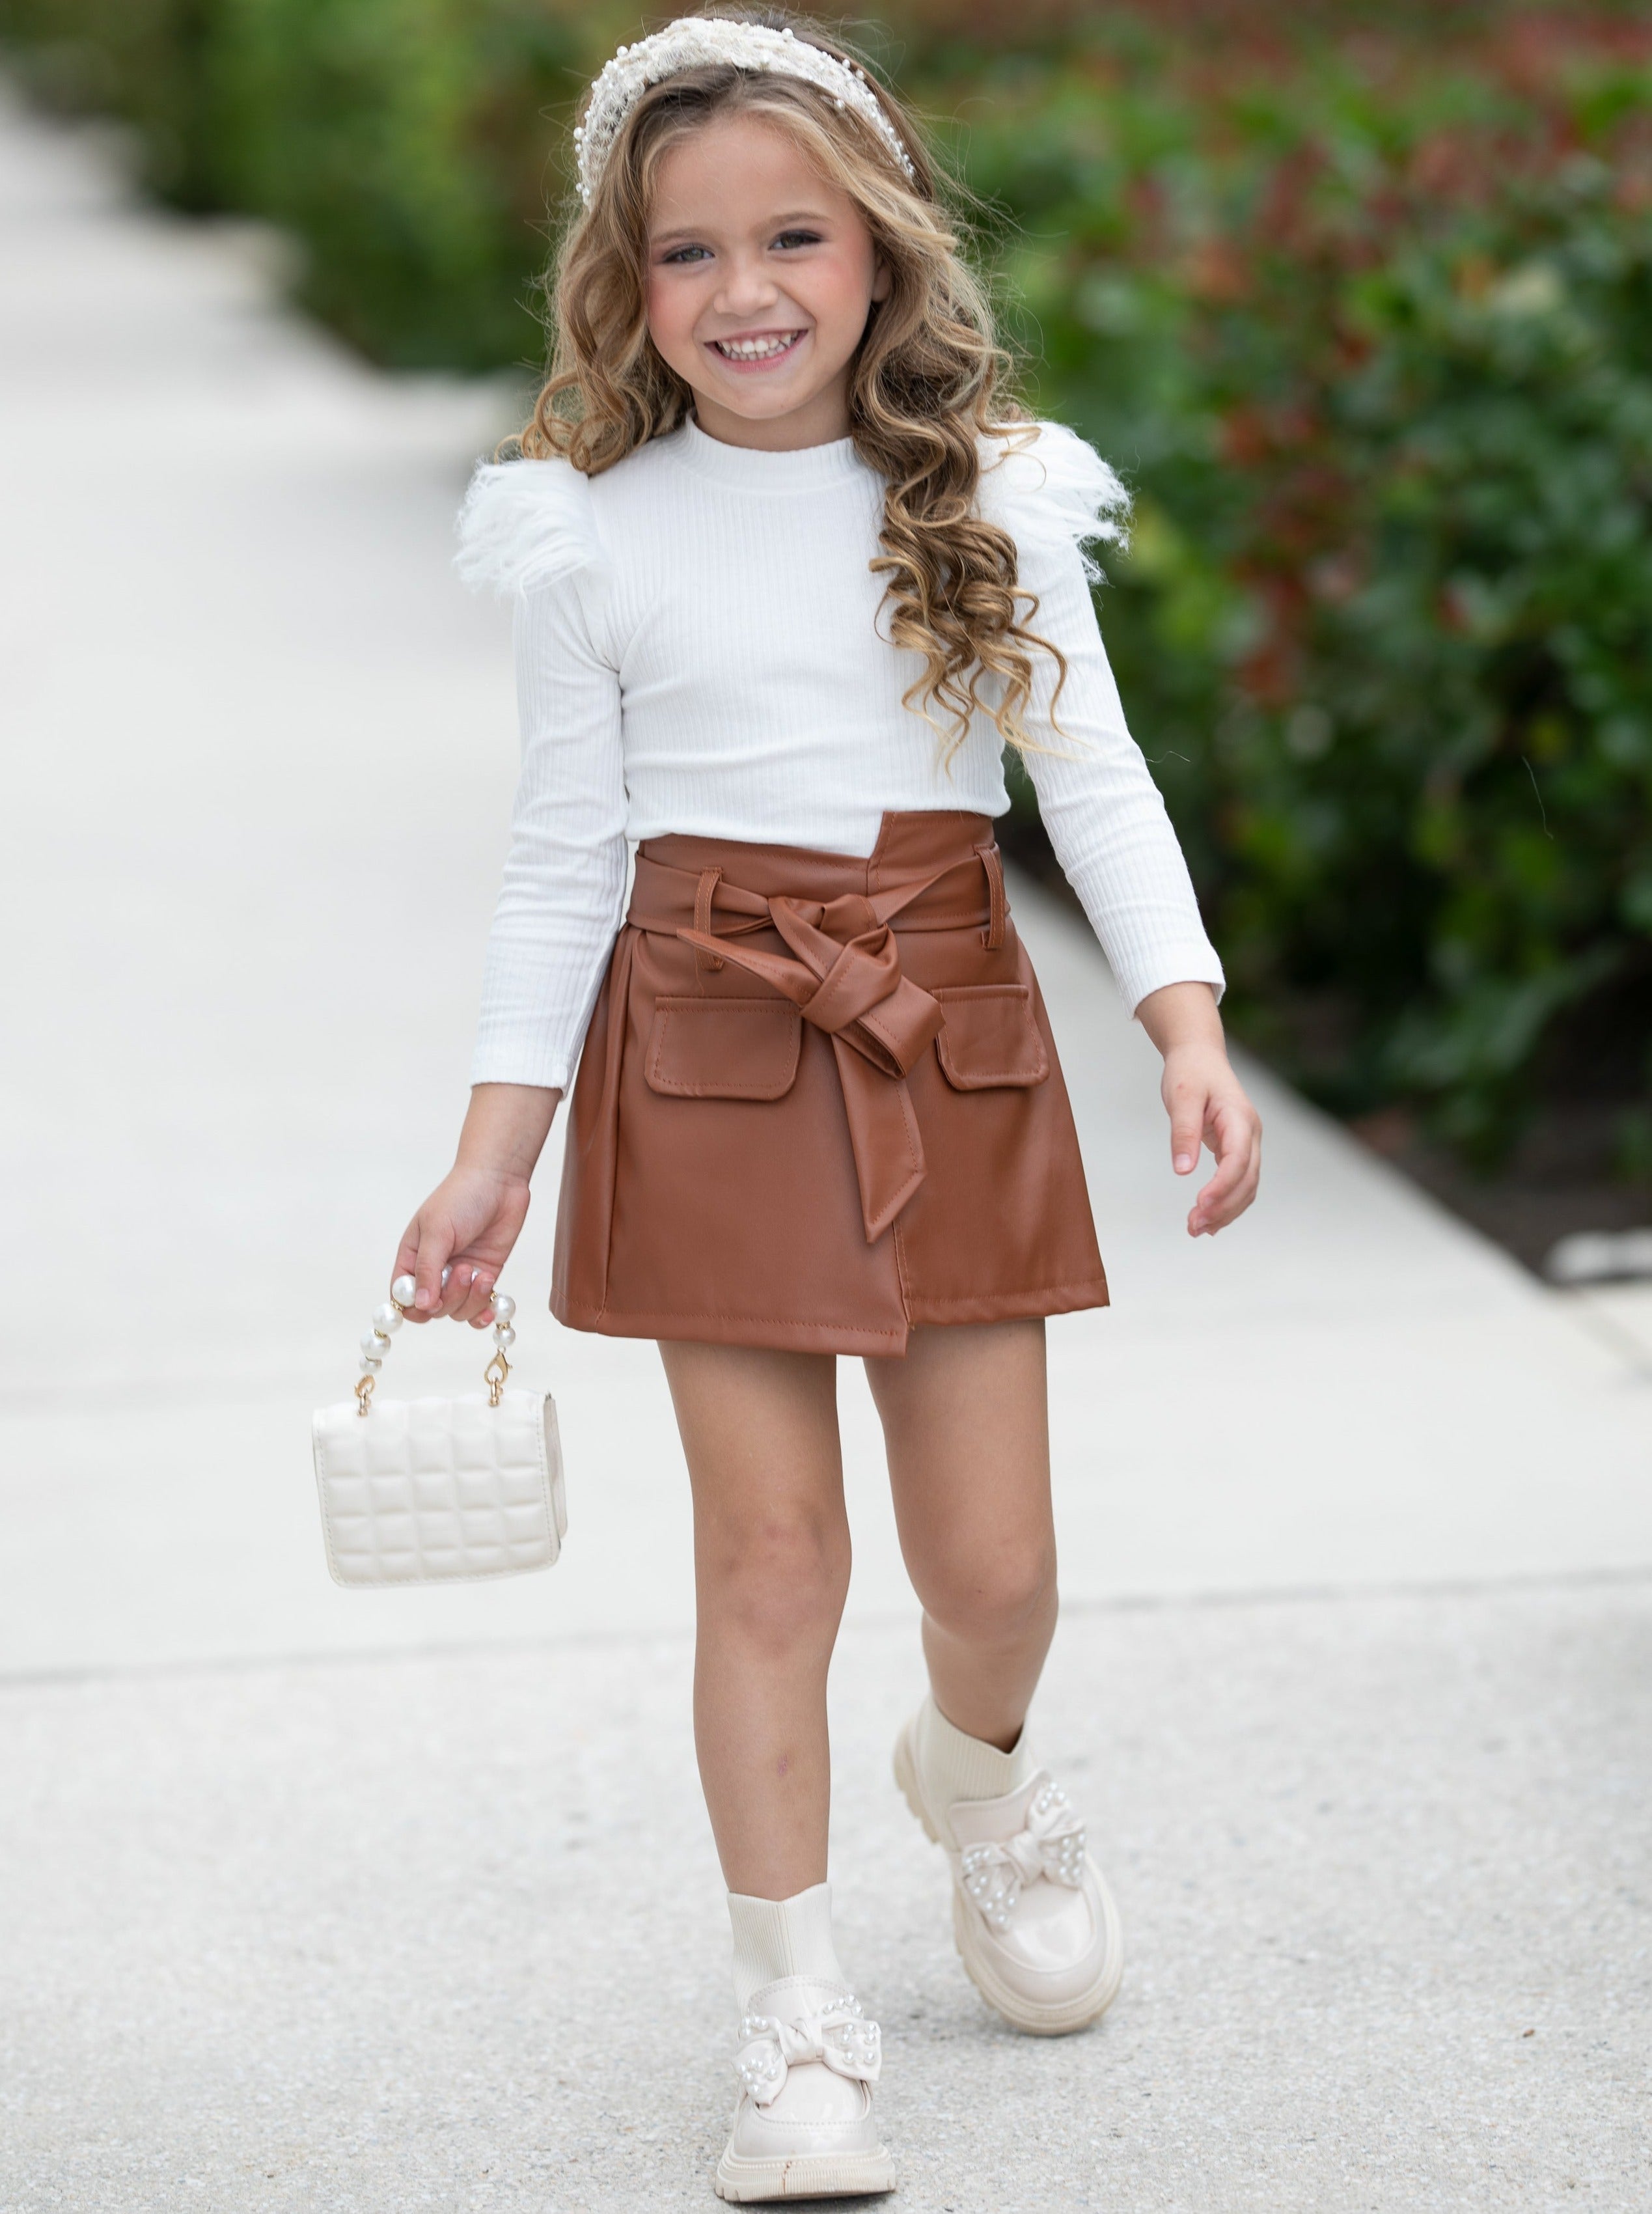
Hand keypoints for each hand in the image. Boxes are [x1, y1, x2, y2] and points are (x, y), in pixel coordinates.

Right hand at [393, 1165, 531, 1325]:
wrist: (498, 1182)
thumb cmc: (460, 1197)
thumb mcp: (438, 1230)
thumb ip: (428, 1269)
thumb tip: (421, 1305)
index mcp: (413, 1258)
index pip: (403, 1298)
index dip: (414, 1307)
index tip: (431, 1301)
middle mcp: (434, 1271)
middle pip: (432, 1309)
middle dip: (449, 1298)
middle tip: (464, 1270)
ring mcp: (459, 1276)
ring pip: (457, 1311)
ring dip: (471, 1300)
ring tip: (481, 1274)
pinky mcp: (483, 1277)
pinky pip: (479, 1308)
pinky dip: (484, 1314)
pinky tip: (492, 1308)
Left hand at [1134, 982, 1261, 1237]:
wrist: (1199, 1055)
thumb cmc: (1189, 1072)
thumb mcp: (1181, 1097)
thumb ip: (1183, 1132)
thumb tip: (1182, 1171)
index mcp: (1240, 1118)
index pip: (1238, 1160)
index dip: (1221, 1187)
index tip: (1199, 1206)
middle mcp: (1251, 1133)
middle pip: (1247, 1180)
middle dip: (1223, 1207)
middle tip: (1192, 1227)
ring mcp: (1247, 1142)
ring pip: (1246, 1186)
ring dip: (1225, 1211)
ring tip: (1196, 1229)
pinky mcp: (1237, 1149)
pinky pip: (1239, 1182)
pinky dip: (1227, 1203)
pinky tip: (1209, 1221)